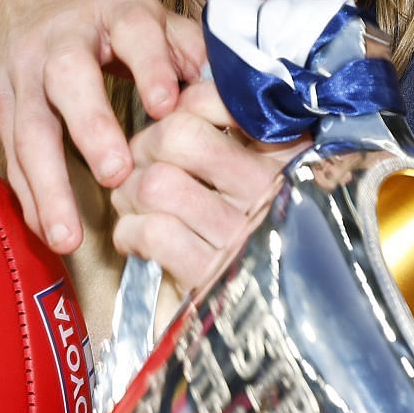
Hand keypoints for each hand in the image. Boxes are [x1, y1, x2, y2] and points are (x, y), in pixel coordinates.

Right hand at [0, 0, 205, 254]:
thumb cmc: (105, 19)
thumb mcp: (151, 17)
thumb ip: (190, 51)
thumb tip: (232, 89)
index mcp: (114, 12)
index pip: (134, 32)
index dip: (150, 66)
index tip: (166, 107)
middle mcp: (61, 40)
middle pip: (69, 78)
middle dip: (91, 127)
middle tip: (116, 175)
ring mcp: (24, 75)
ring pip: (30, 129)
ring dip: (49, 186)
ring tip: (68, 236)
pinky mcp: (1, 106)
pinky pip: (12, 156)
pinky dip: (30, 197)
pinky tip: (48, 231)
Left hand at [110, 82, 296, 292]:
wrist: (278, 314)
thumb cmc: (254, 227)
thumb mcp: (261, 166)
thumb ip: (229, 125)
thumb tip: (178, 98)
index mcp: (283, 153)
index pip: (217, 101)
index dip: (181, 104)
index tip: (174, 122)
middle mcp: (267, 190)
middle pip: (175, 136)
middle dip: (142, 149)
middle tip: (141, 167)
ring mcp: (240, 234)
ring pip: (155, 183)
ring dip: (130, 194)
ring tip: (135, 205)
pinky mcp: (211, 275)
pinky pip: (151, 231)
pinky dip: (129, 233)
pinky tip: (138, 239)